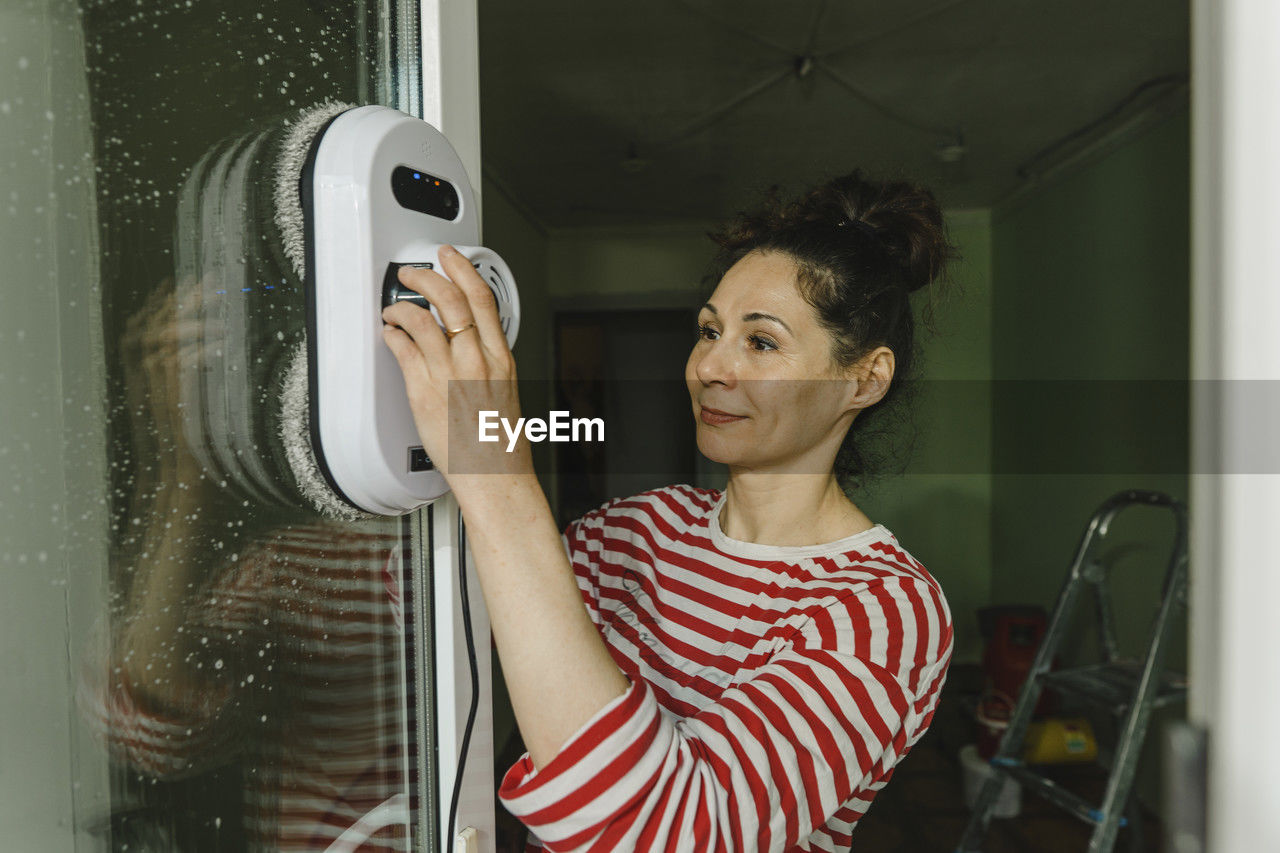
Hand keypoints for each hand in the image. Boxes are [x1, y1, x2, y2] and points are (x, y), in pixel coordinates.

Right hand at [120, 281, 207, 492]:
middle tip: (212, 279)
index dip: (160, 298)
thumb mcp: (179, 397)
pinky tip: (222, 346)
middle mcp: (138, 374)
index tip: (181, 278)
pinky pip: (180, 365)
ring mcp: (150, 385)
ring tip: (225, 319)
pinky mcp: (168, 398)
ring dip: (195, 324)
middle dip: (184, 297)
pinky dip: (200, 352)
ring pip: (163, 338)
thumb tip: (208, 345)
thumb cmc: (184, 439)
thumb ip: (184, 370)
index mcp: (138, 370)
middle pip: (155, 322)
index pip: (143, 322)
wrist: (173, 475)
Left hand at [381, 245, 531, 489]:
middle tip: (413, 271)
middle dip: (427, 274)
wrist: (494, 475)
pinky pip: (402, 348)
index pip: (482, 298)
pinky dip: (392, 334)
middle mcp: (476, 359)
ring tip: (394, 306)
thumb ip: (489, 361)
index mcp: (500, 357)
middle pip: (450, 298)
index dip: (463, 269)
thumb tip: (472, 344)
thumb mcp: (507, 390)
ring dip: (401, 305)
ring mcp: (449, 373)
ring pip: (421, 318)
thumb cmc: (500, 442)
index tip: (451, 257)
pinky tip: (390, 334)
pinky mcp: (424, 390)